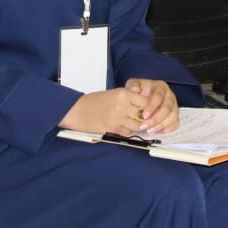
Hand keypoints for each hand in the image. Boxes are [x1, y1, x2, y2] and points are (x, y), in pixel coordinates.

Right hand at [59, 79, 178, 135]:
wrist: (77, 110)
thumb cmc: (94, 101)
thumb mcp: (113, 94)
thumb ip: (129, 98)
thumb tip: (145, 105)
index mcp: (123, 93)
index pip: (146, 102)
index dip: (150, 108)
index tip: (151, 110)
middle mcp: (122, 105)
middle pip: (144, 115)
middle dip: (146, 119)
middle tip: (147, 120)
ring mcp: (117, 118)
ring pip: (137, 126)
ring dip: (138, 127)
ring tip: (136, 125)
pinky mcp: (112, 129)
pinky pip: (127, 133)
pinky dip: (128, 132)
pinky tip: (124, 128)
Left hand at [126, 79, 178, 133]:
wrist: (144, 95)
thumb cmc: (140, 90)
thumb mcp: (134, 84)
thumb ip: (133, 85)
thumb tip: (135, 89)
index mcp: (160, 86)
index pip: (158, 96)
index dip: (152, 106)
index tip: (144, 115)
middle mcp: (169, 95)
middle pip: (167, 107)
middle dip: (156, 118)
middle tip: (145, 126)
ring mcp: (173, 104)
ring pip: (173, 115)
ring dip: (162, 124)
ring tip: (151, 130)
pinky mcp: (175, 113)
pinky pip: (176, 121)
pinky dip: (171, 127)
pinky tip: (163, 131)